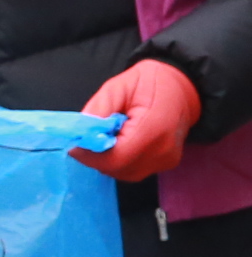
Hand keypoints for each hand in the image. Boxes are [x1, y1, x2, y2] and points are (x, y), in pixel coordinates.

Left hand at [77, 58, 199, 180]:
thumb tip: (79, 133)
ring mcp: (167, 159)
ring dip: (108, 161)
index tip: (75, 146)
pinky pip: (135, 170)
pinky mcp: (167, 163)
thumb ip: (98, 110)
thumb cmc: (148, 83)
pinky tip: (121, 143)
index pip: (116, 157)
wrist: (182, 88)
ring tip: (108, 138)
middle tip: (90, 139)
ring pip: (125, 173)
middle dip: (97, 158)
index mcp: (153, 128)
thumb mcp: (118, 87)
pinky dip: (121, 162)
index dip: (91, 156)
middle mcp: (163, 149)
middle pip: (118, 168)